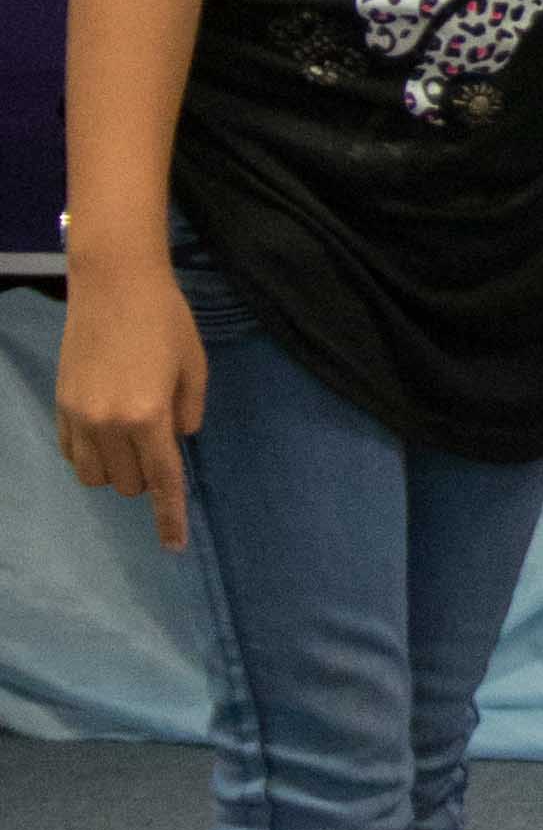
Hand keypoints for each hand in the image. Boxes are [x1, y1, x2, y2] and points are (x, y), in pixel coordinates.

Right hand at [56, 266, 204, 552]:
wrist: (113, 283)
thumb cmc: (165, 320)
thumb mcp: (194, 365)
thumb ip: (190, 411)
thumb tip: (178, 442)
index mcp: (149, 416)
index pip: (164, 481)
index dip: (170, 517)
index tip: (173, 547)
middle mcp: (110, 424)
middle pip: (128, 484)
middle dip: (147, 476)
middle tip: (158, 442)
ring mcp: (79, 417)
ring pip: (95, 478)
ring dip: (116, 470)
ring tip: (130, 440)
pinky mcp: (60, 406)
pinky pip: (72, 455)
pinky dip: (90, 455)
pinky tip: (103, 431)